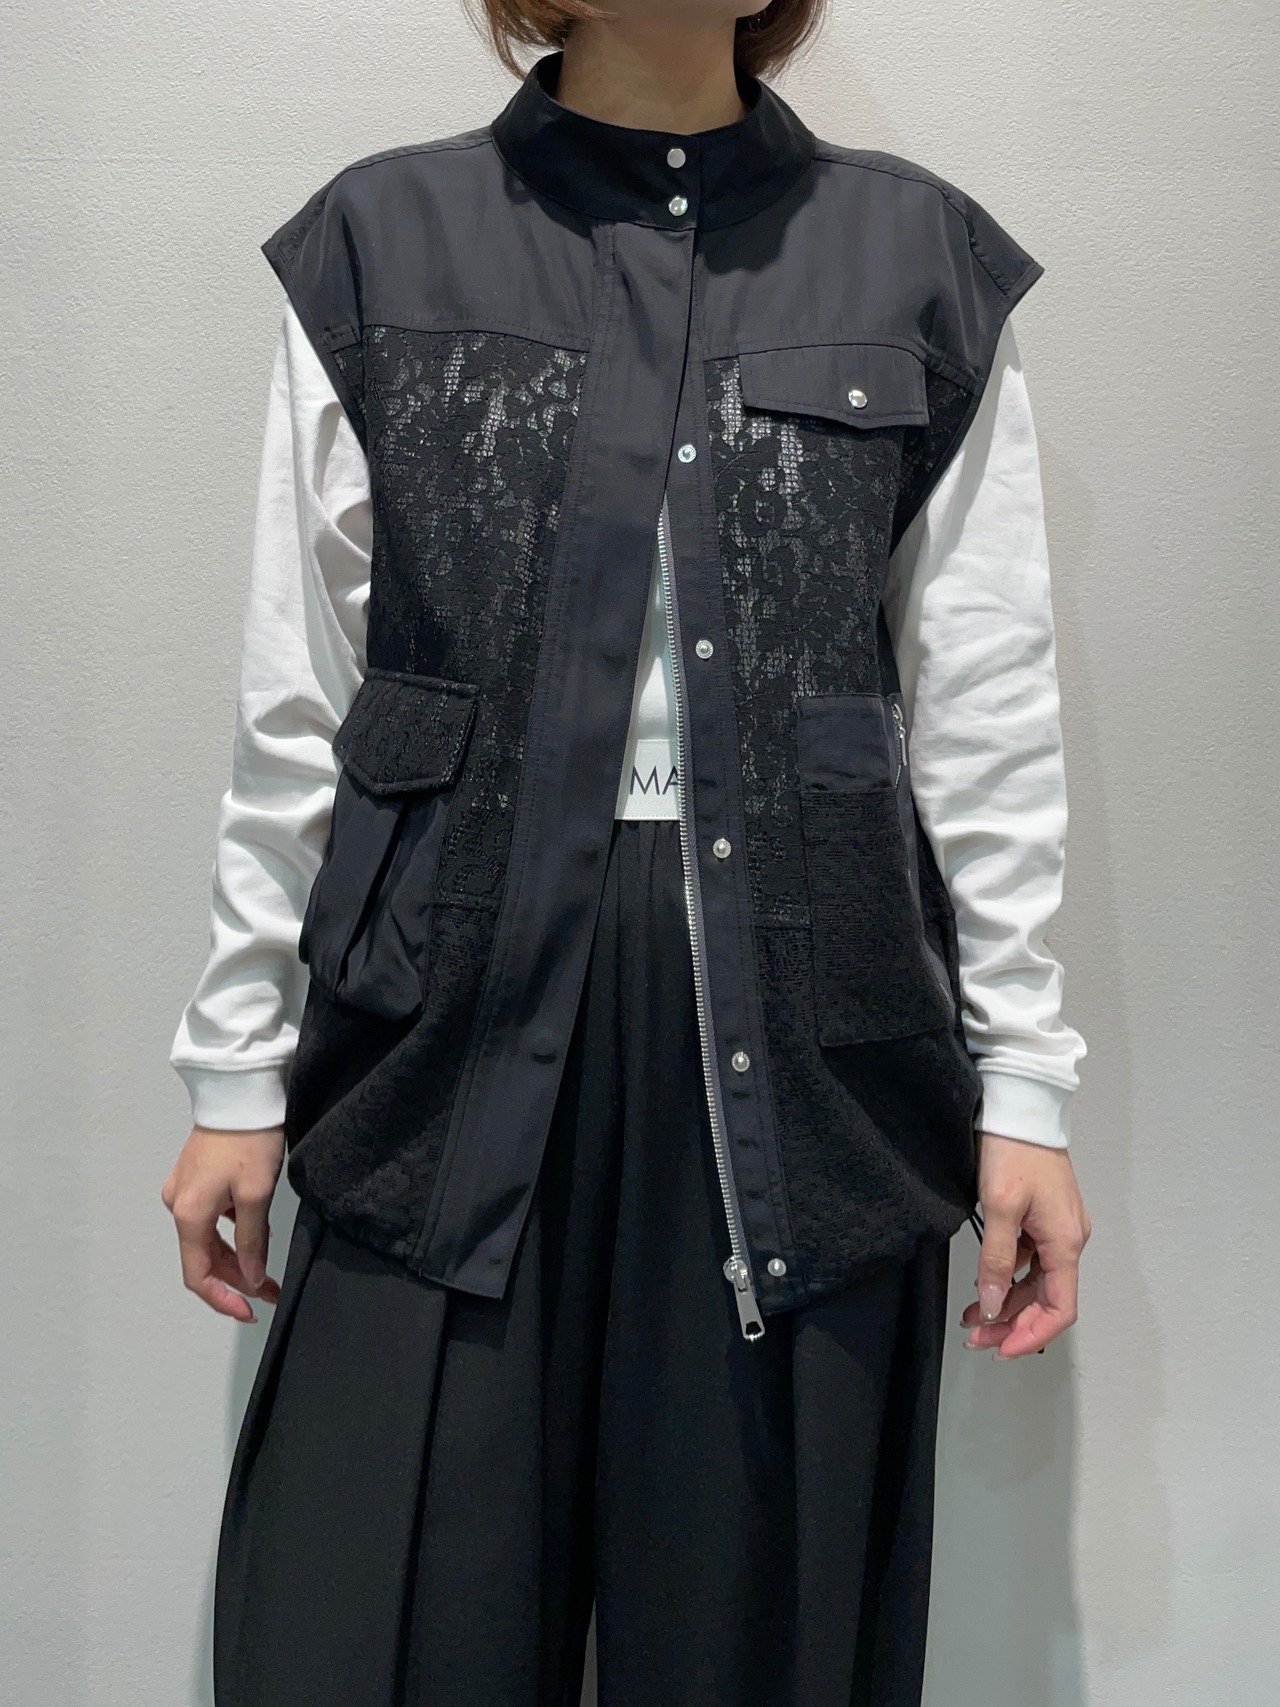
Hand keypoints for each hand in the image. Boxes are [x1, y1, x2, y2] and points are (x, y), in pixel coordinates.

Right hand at [161, 1125, 285, 1321]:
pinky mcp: (194, 1176)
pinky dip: (233, 1230)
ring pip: (208, 1238)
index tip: (251, 1312)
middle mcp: (177, 1205)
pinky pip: (211, 1217)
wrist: (239, 1092)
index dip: (224, 1299)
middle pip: (204, 1258)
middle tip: (271, 1291)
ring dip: (237, 1256)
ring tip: (269, 1263)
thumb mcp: (257, 1194)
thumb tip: (252, 1278)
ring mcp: (183, 1189)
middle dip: (237, 1279)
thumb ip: (252, 1241)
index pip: (198, 1275)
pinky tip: (258, 1229)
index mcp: (189, 1214)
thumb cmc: (249, 1141)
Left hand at [959, 1130, 1091, 1359]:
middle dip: (1013, 1324)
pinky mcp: (1043, 1217)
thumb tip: (991, 1305)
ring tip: (972, 1317)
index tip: (1001, 1350)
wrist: (1020, 1107)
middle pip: (1046, 1300)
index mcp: (1066, 1242)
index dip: (1032, 1335)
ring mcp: (1056, 1228)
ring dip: (1007, 1303)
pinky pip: (1029, 1260)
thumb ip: (995, 1259)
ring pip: (1036, 1282)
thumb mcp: (1000, 1206)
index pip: (1060, 1308)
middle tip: (976, 1338)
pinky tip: (982, 1284)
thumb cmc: (1014, 1149)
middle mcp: (1068, 1240)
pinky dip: (1007, 1277)